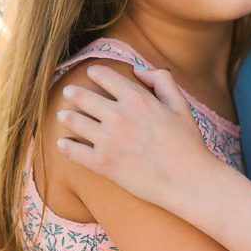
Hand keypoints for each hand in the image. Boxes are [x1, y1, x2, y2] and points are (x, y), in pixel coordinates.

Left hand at [56, 65, 212, 207]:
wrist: (187, 180)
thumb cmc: (188, 142)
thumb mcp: (180, 104)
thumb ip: (162, 80)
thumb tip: (138, 71)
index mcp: (137, 98)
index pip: (105, 77)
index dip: (95, 72)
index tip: (91, 73)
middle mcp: (118, 116)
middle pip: (83, 97)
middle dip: (74, 92)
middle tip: (69, 91)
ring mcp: (108, 140)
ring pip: (74, 121)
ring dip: (66, 116)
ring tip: (63, 115)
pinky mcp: (103, 164)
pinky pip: (74, 151)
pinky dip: (65, 146)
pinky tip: (62, 143)